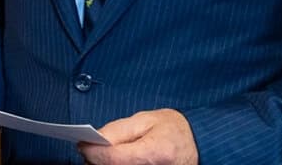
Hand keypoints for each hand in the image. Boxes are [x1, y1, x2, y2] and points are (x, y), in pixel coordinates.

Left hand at [79, 109, 197, 164]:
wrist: (200, 144)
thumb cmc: (173, 129)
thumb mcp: (145, 120)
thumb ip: (118, 130)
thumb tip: (94, 140)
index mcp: (157, 151)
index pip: (114, 158)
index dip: (94, 152)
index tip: (82, 144)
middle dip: (97, 160)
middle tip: (90, 149)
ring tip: (102, 155)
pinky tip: (114, 161)